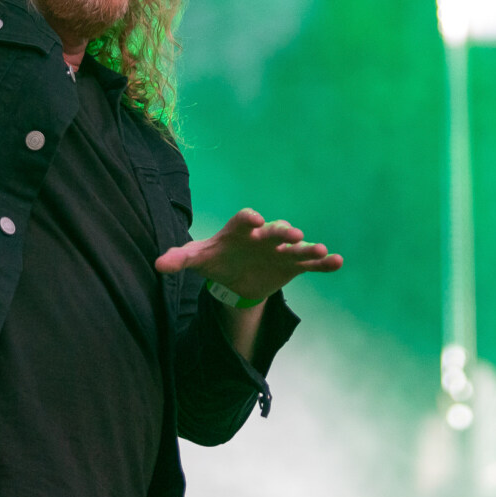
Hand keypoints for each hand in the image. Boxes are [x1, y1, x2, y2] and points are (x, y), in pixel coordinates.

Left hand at [154, 208, 343, 307]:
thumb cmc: (215, 260)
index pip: (244, 220)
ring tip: (322, 251)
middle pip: (274, 231)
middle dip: (282, 232)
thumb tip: (158, 265)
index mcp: (239, 230)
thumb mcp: (197, 259)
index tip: (254, 220)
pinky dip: (323, 263)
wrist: (233, 277)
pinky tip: (337, 262)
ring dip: (308, 248)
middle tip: (292, 234)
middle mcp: (263, 236)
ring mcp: (280, 250)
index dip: (249, 219)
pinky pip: (309, 263)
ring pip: (296, 247)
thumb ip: (180, 259)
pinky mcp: (292, 266)